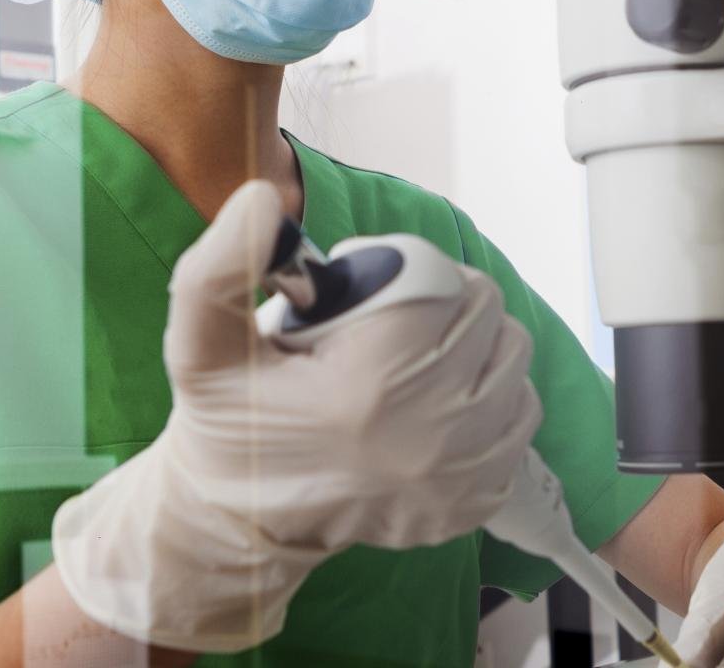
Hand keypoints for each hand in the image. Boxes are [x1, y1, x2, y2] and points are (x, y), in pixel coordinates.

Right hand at [52, 180, 541, 652]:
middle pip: (485, 314)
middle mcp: (432, 431)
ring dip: (477, 344)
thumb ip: (222, 266)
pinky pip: (522, 414)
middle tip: (394, 320)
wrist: (244, 523)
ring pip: (513, 357)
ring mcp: (463, 471)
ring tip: (421, 355)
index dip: (408, 270)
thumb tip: (261, 199)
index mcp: (370, 383)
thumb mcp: (201, 345)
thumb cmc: (231, 425)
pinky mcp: (478, 498)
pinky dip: (495, 397)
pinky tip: (443, 401)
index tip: (369, 292)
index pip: (442, 283)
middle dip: (444, 300)